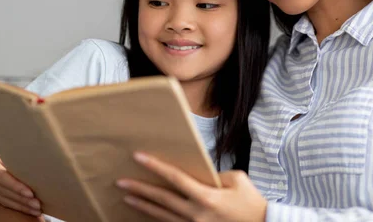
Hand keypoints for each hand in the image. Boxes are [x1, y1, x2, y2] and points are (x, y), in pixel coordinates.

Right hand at [0, 142, 41, 216]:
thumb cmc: (10, 138)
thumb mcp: (12, 141)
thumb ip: (20, 148)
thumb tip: (44, 151)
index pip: (2, 177)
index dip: (16, 187)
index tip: (31, 193)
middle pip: (2, 190)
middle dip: (21, 200)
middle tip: (37, 205)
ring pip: (2, 197)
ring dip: (20, 205)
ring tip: (36, 209)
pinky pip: (0, 199)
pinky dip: (15, 204)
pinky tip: (27, 208)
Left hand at [117, 152, 266, 221]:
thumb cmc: (251, 201)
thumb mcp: (237, 179)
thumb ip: (215, 175)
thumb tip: (198, 173)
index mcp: (207, 197)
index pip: (175, 178)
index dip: (156, 167)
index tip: (139, 157)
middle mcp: (197, 214)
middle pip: (162, 199)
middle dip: (140, 189)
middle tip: (121, 181)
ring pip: (162, 215)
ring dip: (143, 205)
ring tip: (127, 197)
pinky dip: (157, 219)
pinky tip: (146, 213)